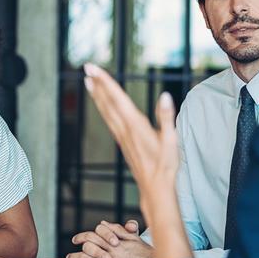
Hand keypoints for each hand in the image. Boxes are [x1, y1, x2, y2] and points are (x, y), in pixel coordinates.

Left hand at [67, 220, 155, 257]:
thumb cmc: (144, 254)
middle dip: (75, 255)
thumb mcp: (133, 237)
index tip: (76, 240)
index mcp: (115, 244)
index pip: (93, 237)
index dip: (81, 237)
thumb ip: (117, 229)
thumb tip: (102, 225)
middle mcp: (112, 257)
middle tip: (70, 257)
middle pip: (87, 253)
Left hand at [83, 63, 179, 229]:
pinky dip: (103, 108)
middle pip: (108, 102)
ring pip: (106, 111)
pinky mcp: (122, 143)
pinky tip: (101, 104)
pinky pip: (109, 120)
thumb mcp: (171, 141)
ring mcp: (122, 137)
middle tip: (86, 67)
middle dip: (97, 84)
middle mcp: (125, 129)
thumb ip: (167, 117)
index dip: (105, 82)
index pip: (117, 98)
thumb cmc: (166, 166)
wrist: (155, 190)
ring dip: (97, 95)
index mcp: (135, 125)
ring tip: (88, 81)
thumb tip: (165, 96)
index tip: (93, 69)